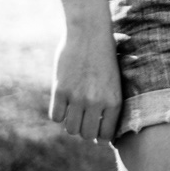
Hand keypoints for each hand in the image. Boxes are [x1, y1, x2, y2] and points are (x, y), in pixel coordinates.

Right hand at [50, 23, 123, 144]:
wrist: (90, 33)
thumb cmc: (105, 56)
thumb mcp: (114, 81)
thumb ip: (108, 104)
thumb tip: (100, 133)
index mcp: (114, 101)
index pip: (106, 135)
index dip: (100, 136)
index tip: (97, 132)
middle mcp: (96, 102)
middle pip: (87, 134)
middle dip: (85, 131)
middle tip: (84, 122)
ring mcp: (77, 97)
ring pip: (70, 128)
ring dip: (71, 123)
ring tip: (74, 113)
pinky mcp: (60, 91)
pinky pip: (56, 116)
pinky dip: (58, 113)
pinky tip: (63, 103)